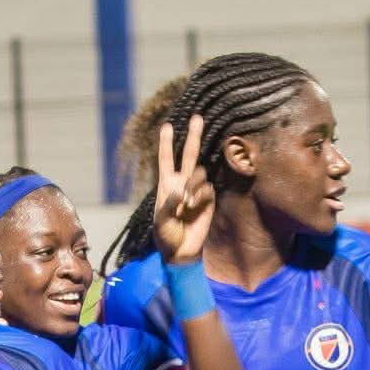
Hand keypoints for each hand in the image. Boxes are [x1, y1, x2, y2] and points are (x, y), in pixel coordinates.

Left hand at [152, 115, 214, 264]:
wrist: (180, 252)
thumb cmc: (165, 235)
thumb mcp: (161, 219)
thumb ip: (169, 202)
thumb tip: (183, 191)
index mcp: (166, 184)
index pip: (166, 158)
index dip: (167, 142)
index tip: (168, 126)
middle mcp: (182, 183)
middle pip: (189, 154)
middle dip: (194, 135)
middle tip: (197, 117)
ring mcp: (196, 191)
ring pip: (199, 173)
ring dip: (192, 184)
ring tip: (185, 204)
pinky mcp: (208, 200)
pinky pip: (206, 189)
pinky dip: (198, 197)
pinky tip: (192, 208)